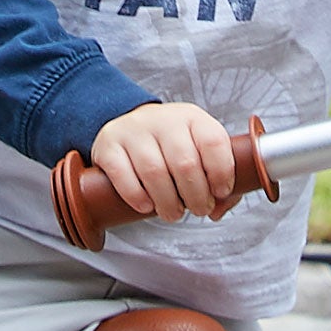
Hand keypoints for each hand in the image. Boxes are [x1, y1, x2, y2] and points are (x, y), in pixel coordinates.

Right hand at [90, 98, 243, 222]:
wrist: (131, 127)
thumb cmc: (172, 147)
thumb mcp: (199, 152)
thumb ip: (218, 181)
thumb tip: (217, 211)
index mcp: (192, 117)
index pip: (213, 142)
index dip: (221, 173)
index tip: (220, 192)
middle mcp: (163, 119)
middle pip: (185, 163)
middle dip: (196, 197)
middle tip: (197, 210)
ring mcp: (133, 130)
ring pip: (154, 172)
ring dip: (167, 203)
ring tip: (172, 213)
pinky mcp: (108, 145)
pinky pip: (123, 175)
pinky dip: (137, 197)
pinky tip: (146, 206)